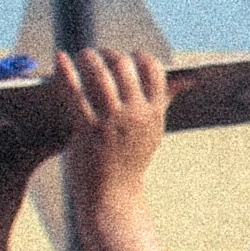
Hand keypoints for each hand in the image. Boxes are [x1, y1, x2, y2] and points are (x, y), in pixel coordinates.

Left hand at [49, 49, 170, 234]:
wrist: (113, 196)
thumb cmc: (131, 159)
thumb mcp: (153, 130)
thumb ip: (165, 100)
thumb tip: (188, 79)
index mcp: (154, 113)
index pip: (153, 70)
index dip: (139, 56)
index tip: (127, 56)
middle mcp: (135, 115)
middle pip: (125, 67)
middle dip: (110, 54)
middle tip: (98, 54)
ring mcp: (111, 123)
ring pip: (100, 76)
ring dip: (89, 58)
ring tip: (83, 54)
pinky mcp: (87, 130)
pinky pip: (75, 93)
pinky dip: (66, 72)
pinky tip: (60, 58)